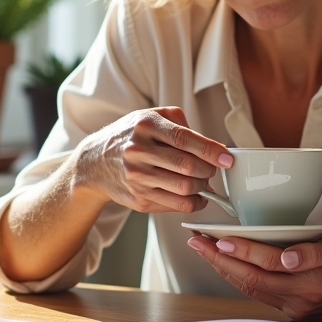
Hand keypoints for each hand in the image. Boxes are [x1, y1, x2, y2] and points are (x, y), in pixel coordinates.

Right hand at [72, 106, 232, 213]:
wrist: (94, 163)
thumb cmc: (130, 136)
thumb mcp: (149, 117)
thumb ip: (180, 125)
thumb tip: (213, 149)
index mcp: (145, 125)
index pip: (184, 139)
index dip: (210, 150)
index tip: (227, 158)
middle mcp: (138, 150)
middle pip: (188, 166)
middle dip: (209, 170)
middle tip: (214, 169)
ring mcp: (137, 177)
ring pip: (185, 188)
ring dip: (203, 187)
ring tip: (204, 181)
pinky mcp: (139, 198)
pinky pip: (177, 204)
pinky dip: (195, 202)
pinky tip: (197, 196)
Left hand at [186, 234, 321, 318]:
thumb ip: (315, 252)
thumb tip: (288, 259)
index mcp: (311, 281)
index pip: (269, 265)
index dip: (243, 252)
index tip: (220, 239)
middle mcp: (296, 299)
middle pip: (250, 279)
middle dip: (219, 260)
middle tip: (197, 240)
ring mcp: (288, 308)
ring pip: (247, 288)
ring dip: (222, 267)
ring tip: (201, 247)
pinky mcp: (283, 311)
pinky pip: (253, 292)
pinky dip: (233, 275)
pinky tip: (220, 261)